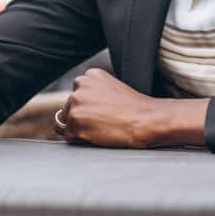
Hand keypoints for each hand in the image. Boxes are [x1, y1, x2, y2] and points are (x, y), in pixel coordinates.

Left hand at [60, 68, 207, 148]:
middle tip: (104, 121)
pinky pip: (70, 136)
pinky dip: (81, 140)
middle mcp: (79, 85)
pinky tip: (98, 135)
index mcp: (90, 75)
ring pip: (68, 122)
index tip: (104, 111)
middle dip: (83, 118)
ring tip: (102, 128)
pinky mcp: (75, 121)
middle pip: (69, 108)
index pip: (77, 95)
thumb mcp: (112, 89)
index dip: (90, 108)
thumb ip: (93, 92)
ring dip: (81, 129)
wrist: (146, 120)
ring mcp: (76, 102)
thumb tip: (74, 107)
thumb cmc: (135, 109)